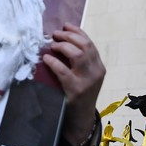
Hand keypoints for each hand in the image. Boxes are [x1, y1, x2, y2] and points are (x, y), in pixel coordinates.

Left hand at [43, 23, 104, 145]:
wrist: (81, 120)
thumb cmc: (80, 95)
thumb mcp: (85, 77)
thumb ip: (79, 62)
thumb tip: (63, 40)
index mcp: (99, 67)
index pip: (90, 44)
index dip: (77, 32)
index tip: (66, 25)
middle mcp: (96, 72)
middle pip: (84, 46)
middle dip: (69, 36)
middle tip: (56, 34)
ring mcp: (87, 81)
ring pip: (77, 55)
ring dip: (63, 46)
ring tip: (53, 44)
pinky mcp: (76, 90)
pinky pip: (64, 71)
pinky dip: (54, 62)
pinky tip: (46, 58)